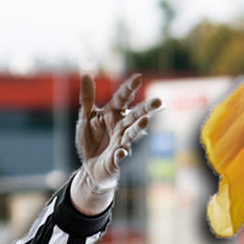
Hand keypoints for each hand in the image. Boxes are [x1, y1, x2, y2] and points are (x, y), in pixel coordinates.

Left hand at [71, 73, 161, 214]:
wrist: (90, 168)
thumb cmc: (91, 141)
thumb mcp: (85, 118)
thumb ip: (87, 99)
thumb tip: (86, 75)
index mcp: (113, 114)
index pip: (122, 99)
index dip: (129, 88)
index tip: (138, 77)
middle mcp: (120, 127)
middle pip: (135, 116)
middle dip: (146, 109)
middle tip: (158, 102)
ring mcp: (121, 143)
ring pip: (131, 134)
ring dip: (138, 129)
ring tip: (145, 122)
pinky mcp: (116, 159)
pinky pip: (120, 156)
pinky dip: (121, 154)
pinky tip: (121, 152)